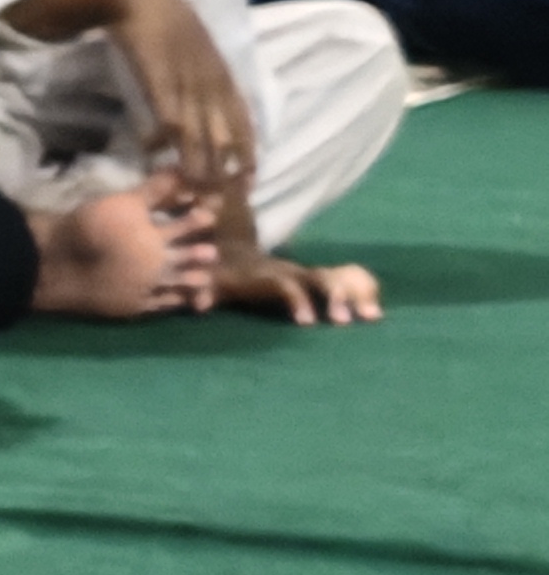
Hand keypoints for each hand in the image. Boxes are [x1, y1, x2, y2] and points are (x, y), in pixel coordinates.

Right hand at [97, 0, 256, 208]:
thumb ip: (204, 77)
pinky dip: (164, 140)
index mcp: (222, 76)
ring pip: (199, 135)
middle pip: (225, 137)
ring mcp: (186, 83)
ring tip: (191, 191)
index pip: (244, 124)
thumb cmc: (167, 17)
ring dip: (196, 166)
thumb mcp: (197, 49)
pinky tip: (155, 154)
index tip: (248, 184)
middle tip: (219, 201)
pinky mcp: (159, 80)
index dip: (248, 156)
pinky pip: (167, 118)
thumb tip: (208, 104)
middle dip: (225, 171)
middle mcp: (211, 84)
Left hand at [211, 249, 382, 326]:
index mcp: (269, 275)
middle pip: (321, 280)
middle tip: (345, 322)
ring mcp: (312, 275)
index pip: (287, 286)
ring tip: (373, 318)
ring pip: (341, 278)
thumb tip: (197, 304)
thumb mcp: (212, 281)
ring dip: (358, 294)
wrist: (238, 252)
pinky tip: (377, 312)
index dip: (297, 301)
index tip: (308, 322)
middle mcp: (295, 272)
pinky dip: (365, 290)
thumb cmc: (224, 274)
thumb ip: (206, 291)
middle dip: (335, 297)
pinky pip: (351, 279)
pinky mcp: (323, 280)